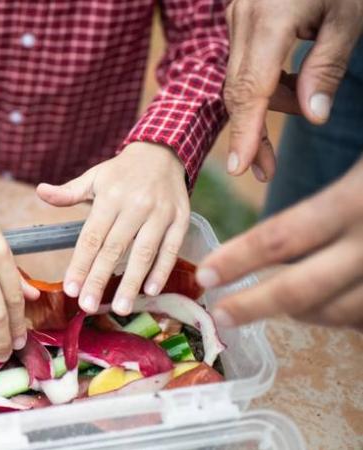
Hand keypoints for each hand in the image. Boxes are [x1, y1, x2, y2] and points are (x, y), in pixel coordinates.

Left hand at [37, 143, 189, 315]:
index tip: (70, 289)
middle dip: (100, 280)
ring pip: (144, 253)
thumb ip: (69, 192)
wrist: (163, 153)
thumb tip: (41, 192)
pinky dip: (161, 271)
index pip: (91, 237)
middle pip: (114, 249)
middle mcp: (135, 206)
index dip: (80, 264)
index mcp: (110, 197)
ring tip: (120, 308)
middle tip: (88, 306)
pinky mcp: (181, 220)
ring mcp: (160, 214)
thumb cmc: (122, 172)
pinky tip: (150, 291)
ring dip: (131, 283)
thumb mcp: (94, 177)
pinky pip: (171, 249)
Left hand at [197, 159, 362, 329]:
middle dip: (253, 307)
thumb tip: (271, 190)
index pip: (280, 237)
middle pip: (301, 290)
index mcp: (353, 202)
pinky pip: (362, 315)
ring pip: (335, 312)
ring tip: (274, 305)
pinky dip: (340, 313)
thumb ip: (329, 187)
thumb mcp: (362, 161)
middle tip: (220, 315)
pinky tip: (325, 300)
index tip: (205, 275)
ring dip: (301, 313)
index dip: (237, 260)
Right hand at [224, 0, 362, 181]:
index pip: (251, 87)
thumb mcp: (349, 18)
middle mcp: (243, 18)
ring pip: (240, 77)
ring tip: (305, 107)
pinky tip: (293, 84)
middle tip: (265, 170)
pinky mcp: (240, 16)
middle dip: (251, 131)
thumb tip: (312, 115)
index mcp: (269, 19)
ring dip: (266, 103)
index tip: (240, 166)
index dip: (246, 130)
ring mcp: (236, 16)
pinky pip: (244, 61)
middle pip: (238, 89)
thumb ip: (327, 67)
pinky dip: (266, 81)